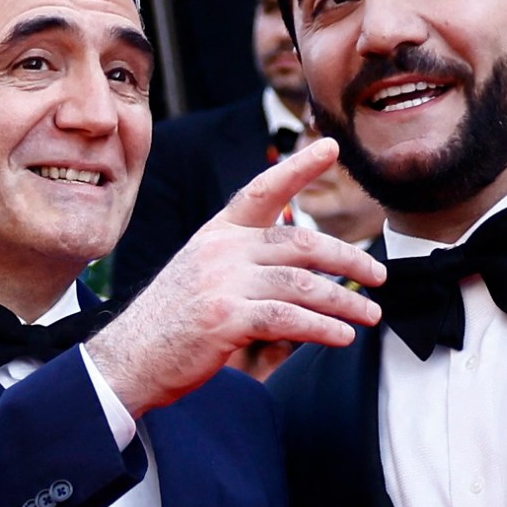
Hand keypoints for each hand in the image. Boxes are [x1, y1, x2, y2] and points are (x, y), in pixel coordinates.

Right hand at [95, 136, 384, 405]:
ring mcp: (223, 282)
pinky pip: (288, 318)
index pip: (263, 191)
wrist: (127, 359)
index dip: (299, 167)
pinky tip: (342, 337)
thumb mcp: (204, 277)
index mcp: (217, 234)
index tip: (331, 147)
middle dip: (348, 259)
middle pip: (302, 244)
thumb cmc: (170, 323)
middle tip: (378, 276)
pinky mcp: (225, 318)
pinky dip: (322, 328)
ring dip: (345, 301)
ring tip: (369, 315)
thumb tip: (305, 279)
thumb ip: (247, 267)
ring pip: (303, 283)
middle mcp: (222, 250)